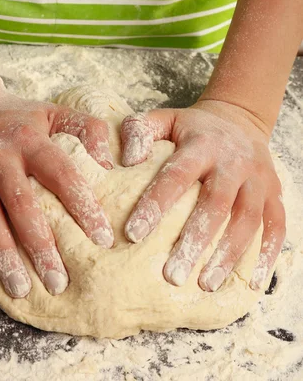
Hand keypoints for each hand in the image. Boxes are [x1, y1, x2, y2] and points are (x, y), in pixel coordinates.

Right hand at [0, 86, 113, 297]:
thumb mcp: (55, 112)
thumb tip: (110, 164)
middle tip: (60, 281)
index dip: (83, 206)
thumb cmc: (18, 117)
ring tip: (23, 289)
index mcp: (29, 139)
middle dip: (41, 246)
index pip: (61, 174)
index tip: (103, 239)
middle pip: (22, 204)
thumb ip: (88, 129)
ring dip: (4, 257)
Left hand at [121, 99, 285, 291]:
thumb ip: (139, 131)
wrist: (239, 120)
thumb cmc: (192, 129)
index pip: (176, 175)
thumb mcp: (164, 119)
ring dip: (228, 254)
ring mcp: (257, 178)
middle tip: (172, 276)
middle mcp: (233, 161)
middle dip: (194, 241)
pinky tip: (251, 282)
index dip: (156, 203)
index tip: (133, 234)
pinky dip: (267, 255)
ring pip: (247, 219)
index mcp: (201, 144)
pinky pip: (277, 226)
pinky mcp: (274, 193)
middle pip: (215, 203)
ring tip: (205, 285)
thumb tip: (127, 161)